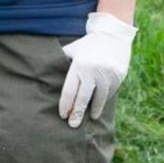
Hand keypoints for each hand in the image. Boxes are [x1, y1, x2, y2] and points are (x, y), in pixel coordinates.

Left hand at [58, 12, 136, 127]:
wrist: (112, 37)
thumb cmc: (87, 45)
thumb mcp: (72, 49)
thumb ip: (62, 61)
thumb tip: (46, 71)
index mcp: (79, 65)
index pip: (70, 90)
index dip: (65, 104)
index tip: (62, 115)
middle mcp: (93, 72)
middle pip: (83, 98)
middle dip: (77, 113)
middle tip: (72, 125)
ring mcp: (107, 76)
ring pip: (98, 99)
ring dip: (92, 110)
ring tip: (88, 118)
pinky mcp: (117, 78)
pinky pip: (109, 94)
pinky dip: (103, 101)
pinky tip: (98, 106)